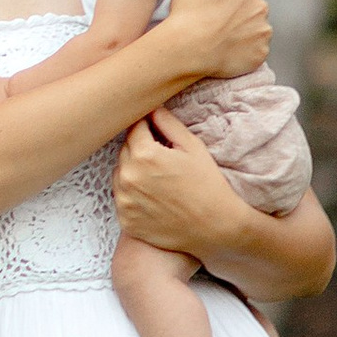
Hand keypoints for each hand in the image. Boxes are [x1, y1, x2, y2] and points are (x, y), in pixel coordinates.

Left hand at [114, 108, 239, 257]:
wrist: (216, 228)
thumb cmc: (208, 185)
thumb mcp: (193, 148)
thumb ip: (168, 124)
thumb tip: (152, 108)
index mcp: (144, 155)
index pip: (134, 129)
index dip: (146, 128)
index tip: (156, 133)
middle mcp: (127, 177)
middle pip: (125, 151)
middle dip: (140, 150)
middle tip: (163, 161)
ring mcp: (124, 200)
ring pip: (120, 175)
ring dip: (133, 172)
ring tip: (159, 181)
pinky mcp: (125, 220)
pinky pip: (122, 199)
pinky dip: (133, 196)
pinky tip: (154, 199)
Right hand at [161, 0, 269, 80]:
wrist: (187, 49)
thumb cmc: (188, 9)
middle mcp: (261, 6)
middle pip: (246, 3)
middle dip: (233, 7)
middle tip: (209, 17)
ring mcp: (262, 32)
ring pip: (251, 26)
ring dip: (239, 28)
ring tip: (215, 35)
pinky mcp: (259, 54)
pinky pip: (253, 49)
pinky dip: (242, 48)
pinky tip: (223, 49)